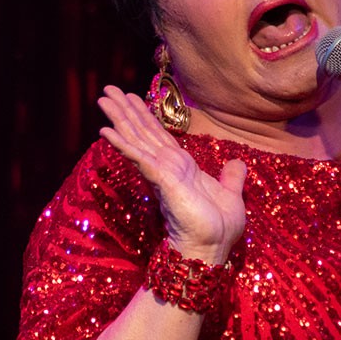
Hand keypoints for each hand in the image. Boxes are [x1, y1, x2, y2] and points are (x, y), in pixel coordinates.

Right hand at [97, 86, 246, 262]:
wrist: (213, 249)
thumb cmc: (219, 229)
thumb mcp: (231, 195)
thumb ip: (231, 178)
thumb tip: (237, 163)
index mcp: (181, 168)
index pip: (159, 136)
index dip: (145, 116)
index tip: (131, 97)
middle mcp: (167, 168)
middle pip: (142, 132)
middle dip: (125, 110)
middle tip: (107, 90)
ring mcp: (162, 175)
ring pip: (137, 140)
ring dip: (119, 119)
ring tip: (103, 99)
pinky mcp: (162, 183)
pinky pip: (140, 159)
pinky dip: (124, 144)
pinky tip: (106, 131)